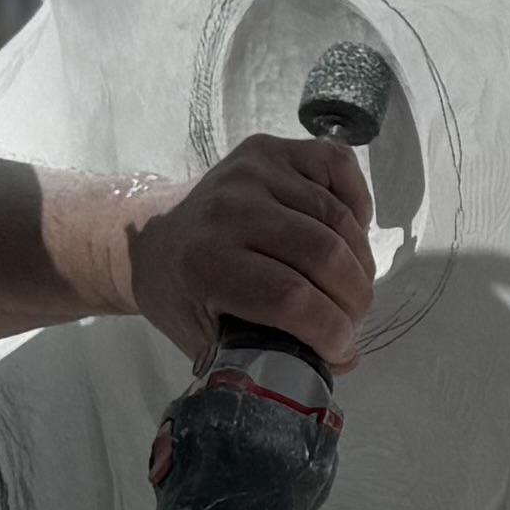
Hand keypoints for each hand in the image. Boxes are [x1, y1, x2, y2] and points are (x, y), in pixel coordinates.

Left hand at [123, 132, 377, 365]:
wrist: (150, 233)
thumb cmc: (180, 294)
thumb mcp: (209, 340)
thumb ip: (272, 356)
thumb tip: (347, 360)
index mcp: (206, 263)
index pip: (291, 298)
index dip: (331, 330)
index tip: (341, 349)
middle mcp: (231, 209)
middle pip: (325, 255)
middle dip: (354, 301)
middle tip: (351, 321)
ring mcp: (253, 171)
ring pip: (338, 218)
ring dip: (360, 261)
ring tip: (351, 288)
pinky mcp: (270, 149)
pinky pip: (337, 165)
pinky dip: (355, 202)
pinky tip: (349, 234)